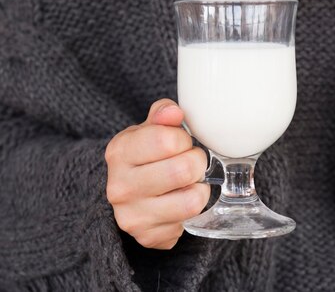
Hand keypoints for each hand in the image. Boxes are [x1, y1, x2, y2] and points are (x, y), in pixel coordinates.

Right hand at [105, 99, 209, 249]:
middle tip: (192, 160)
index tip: (181, 141)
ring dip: (199, 187)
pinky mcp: (148, 237)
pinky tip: (179, 199)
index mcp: (119, 152)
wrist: (126, 190)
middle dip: (196, 161)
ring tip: (190, 181)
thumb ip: (163, 114)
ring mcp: (132, 216)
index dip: (183, 138)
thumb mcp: (149, 127)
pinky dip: (191, 210)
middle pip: (183, 170)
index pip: (166, 140)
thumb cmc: (144, 153)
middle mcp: (120, 187)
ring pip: (191, 201)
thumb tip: (174, 112)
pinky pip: (188, 222)